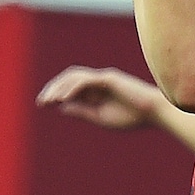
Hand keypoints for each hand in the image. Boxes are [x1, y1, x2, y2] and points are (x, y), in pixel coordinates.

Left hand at [37, 66, 166, 129]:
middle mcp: (98, 81)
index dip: (56, 93)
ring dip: (60, 87)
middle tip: (41, 102)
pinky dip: (72, 88)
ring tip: (49, 100)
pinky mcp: (109, 78)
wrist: (153, 113)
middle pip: (69, 78)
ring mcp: (104, 78)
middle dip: (53, 88)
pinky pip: (86, 80)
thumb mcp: (101, 117)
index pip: (71, 87)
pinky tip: (63, 98)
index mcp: (97, 91)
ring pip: (75, 77)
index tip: (43, 104)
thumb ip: (82, 111)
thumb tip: (62, 108)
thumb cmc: (132, 117)